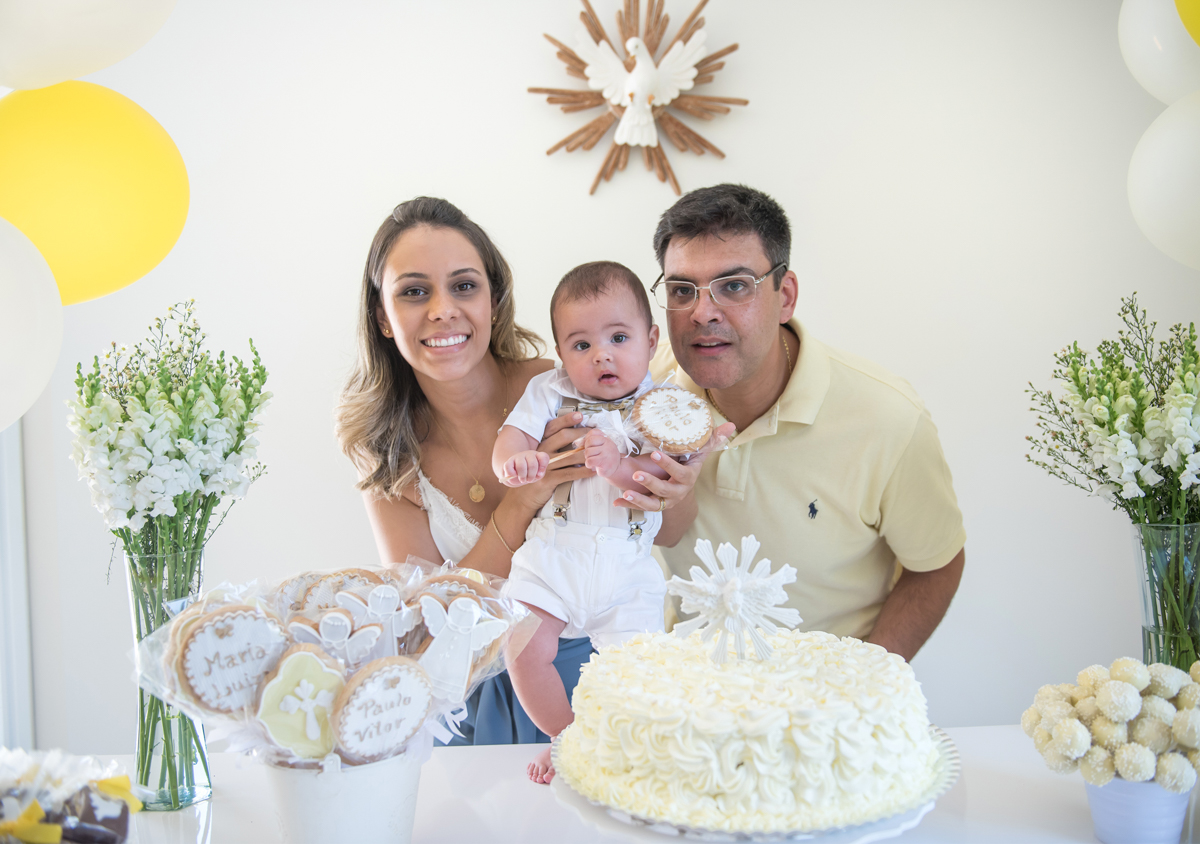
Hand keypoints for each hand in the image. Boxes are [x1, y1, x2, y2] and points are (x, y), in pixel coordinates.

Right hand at [500, 450, 548, 486]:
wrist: (516, 475)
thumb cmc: (529, 474)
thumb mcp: (537, 475)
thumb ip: (539, 474)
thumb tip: (538, 475)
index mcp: (537, 456)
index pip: (543, 457)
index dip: (543, 467)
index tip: (539, 475)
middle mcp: (528, 454)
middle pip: (532, 464)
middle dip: (531, 476)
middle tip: (529, 480)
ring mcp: (518, 456)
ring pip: (521, 466)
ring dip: (522, 476)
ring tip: (522, 480)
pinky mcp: (508, 461)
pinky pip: (509, 468)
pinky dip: (512, 474)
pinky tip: (514, 475)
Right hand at [508, 413, 592, 511]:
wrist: (527, 494)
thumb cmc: (541, 471)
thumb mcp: (544, 455)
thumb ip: (556, 445)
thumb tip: (579, 435)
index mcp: (541, 442)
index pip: (553, 426)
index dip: (566, 419)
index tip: (580, 415)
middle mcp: (541, 450)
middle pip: (564, 436)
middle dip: (582, 434)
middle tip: (597, 436)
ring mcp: (544, 465)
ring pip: (570, 456)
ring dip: (587, 454)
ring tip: (600, 453)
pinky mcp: (548, 478)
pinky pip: (570, 473)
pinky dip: (584, 472)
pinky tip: (593, 471)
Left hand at [583, 430, 619, 477]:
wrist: (617, 469)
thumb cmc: (606, 457)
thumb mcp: (601, 446)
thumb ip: (591, 442)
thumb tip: (577, 442)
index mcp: (607, 439)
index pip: (594, 432)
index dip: (587, 438)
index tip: (589, 445)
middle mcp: (608, 445)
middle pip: (589, 441)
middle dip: (587, 449)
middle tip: (591, 455)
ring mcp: (607, 455)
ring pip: (588, 452)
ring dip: (587, 458)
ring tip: (593, 460)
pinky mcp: (605, 464)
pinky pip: (589, 461)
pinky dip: (588, 464)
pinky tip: (593, 465)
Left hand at [614, 422, 734, 511]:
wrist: (683, 486)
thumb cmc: (689, 465)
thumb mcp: (699, 453)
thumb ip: (712, 439)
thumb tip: (732, 425)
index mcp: (688, 478)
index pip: (680, 472)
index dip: (668, 465)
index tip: (654, 453)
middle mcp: (678, 492)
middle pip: (665, 490)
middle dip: (650, 483)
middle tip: (637, 474)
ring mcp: (666, 501)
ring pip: (653, 504)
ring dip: (638, 500)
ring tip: (625, 492)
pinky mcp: (654, 506)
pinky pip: (641, 508)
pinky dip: (629, 505)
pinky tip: (617, 501)